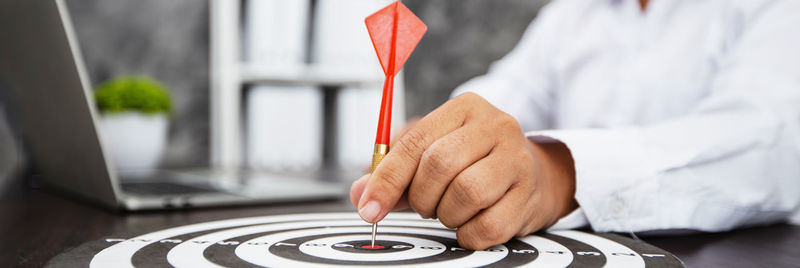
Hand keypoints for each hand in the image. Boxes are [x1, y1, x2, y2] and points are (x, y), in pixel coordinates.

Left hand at [350, 92, 577, 249]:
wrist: (536, 177)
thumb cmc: (475, 163)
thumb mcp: (434, 154)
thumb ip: (395, 174)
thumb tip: (360, 194)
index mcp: (465, 109)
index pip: (416, 141)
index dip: (387, 179)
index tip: (369, 207)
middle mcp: (496, 127)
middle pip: (440, 164)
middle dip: (421, 197)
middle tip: (425, 205)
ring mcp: (518, 160)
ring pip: (467, 193)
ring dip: (447, 215)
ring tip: (450, 211)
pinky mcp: (529, 195)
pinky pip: (488, 225)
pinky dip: (469, 234)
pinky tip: (470, 224)